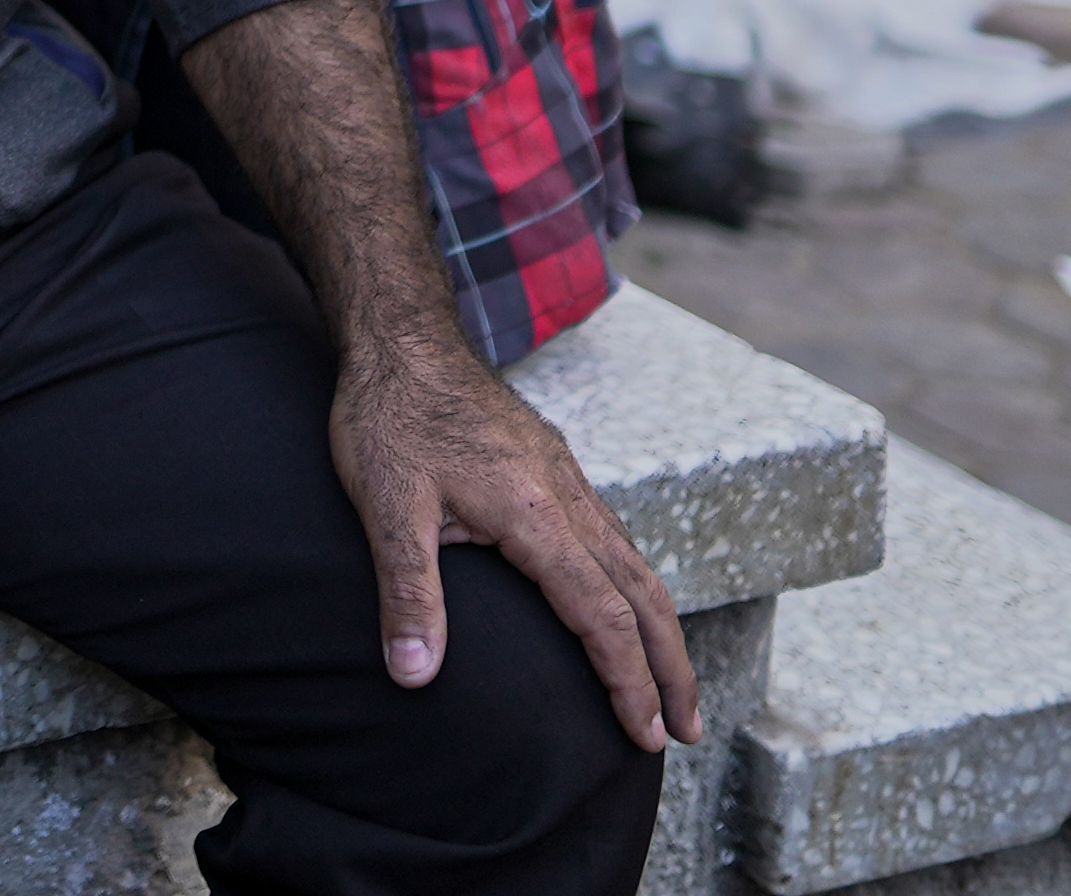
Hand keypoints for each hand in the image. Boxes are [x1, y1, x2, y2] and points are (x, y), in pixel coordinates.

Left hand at [330, 328, 699, 753]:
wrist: (400, 335)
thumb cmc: (388, 415)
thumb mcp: (384, 506)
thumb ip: (406, 592)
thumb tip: (412, 676)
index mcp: (536, 512)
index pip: (603, 616)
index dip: (627, 681)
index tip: (646, 735)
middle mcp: (566, 495)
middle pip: (643, 594)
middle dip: (671, 668)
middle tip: (687, 731)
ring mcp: (564, 477)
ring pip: (634, 562)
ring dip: (658, 629)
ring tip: (669, 686)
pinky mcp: (552, 466)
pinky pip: (612, 535)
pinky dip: (632, 585)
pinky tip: (621, 606)